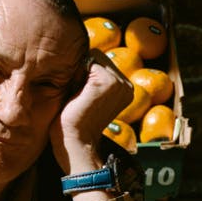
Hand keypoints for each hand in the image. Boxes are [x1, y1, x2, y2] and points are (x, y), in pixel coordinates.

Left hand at [50, 48, 133, 173]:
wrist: (75, 143)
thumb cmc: (75, 124)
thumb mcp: (87, 97)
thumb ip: (89, 79)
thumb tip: (78, 57)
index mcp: (125, 89)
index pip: (102, 62)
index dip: (84, 73)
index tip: (79, 95)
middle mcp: (126, 84)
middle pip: (98, 56)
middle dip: (82, 70)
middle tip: (77, 96)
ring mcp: (119, 82)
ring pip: (93, 56)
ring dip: (78, 72)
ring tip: (77, 96)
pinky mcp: (107, 82)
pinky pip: (88, 60)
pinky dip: (76, 74)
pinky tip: (76, 94)